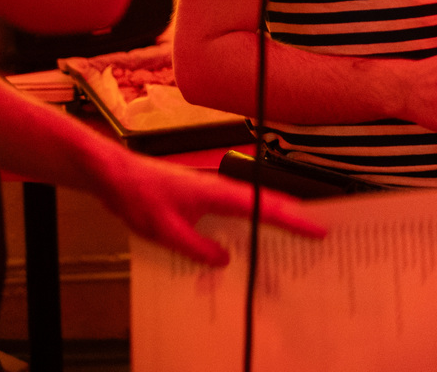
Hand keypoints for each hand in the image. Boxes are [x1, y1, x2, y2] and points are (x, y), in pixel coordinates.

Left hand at [99, 153, 325, 266]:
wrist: (118, 176)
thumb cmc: (140, 196)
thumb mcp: (167, 231)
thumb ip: (197, 247)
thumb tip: (224, 260)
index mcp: (218, 194)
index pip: (265, 208)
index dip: (294, 220)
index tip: (318, 229)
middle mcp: (221, 190)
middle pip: (267, 203)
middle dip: (294, 217)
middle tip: (318, 233)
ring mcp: (212, 192)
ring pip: (253, 206)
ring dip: (274, 219)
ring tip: (292, 237)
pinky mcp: (202, 198)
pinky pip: (235, 210)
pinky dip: (251, 220)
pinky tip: (247, 237)